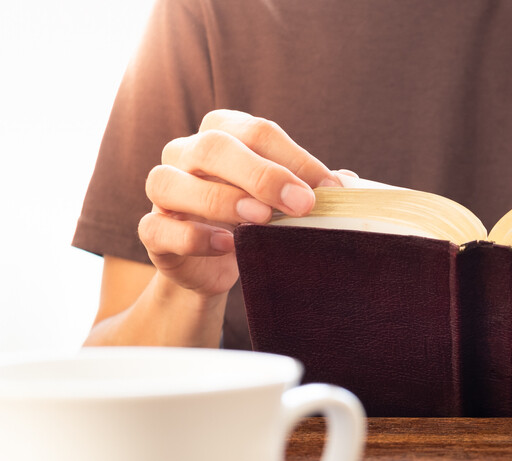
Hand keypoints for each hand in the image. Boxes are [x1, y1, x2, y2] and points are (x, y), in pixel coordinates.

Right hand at [139, 109, 347, 297]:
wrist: (215, 266)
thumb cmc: (256, 222)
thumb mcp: (285, 202)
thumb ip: (310, 189)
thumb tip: (349, 185)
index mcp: (224, 133)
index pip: (258, 132)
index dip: (296, 159)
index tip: (331, 190)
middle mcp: (185, 153)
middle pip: (214, 147)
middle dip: (263, 175)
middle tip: (303, 205)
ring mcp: (162, 190)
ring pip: (174, 182)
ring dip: (223, 200)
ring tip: (262, 220)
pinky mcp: (152, 230)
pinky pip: (159, 227)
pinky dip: (194, 237)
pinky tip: (228, 245)